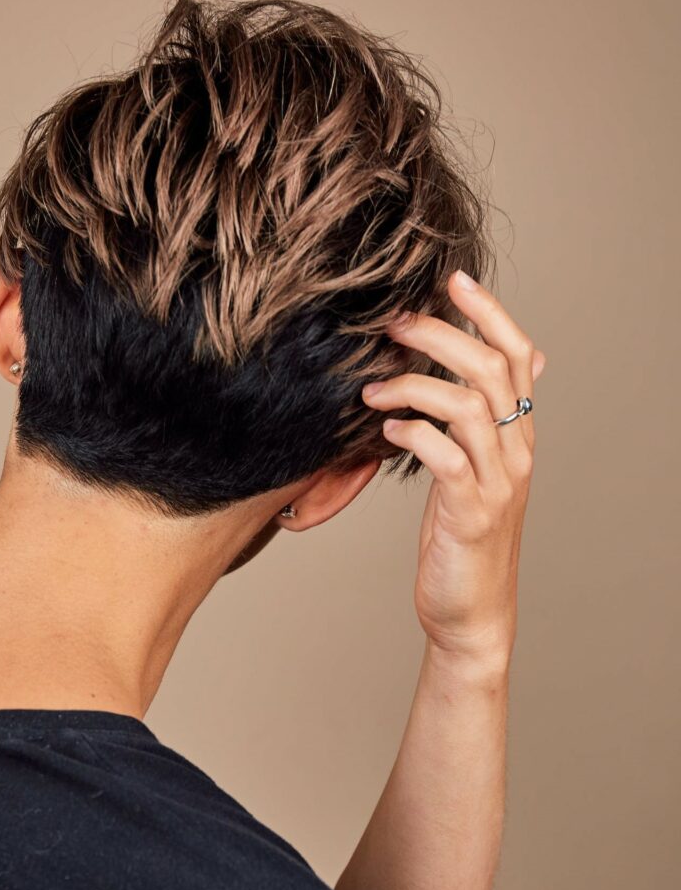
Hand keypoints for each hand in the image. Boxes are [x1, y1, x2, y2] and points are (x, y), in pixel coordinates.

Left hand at [360, 270, 545, 667]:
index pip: (517, 356)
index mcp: (515, 433)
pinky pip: (445, 456)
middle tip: (393, 324)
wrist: (470, 610)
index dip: (489, 313)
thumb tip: (475, 379)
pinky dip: (412, 433)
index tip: (451, 279)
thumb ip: (476, 423)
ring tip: (371, 390)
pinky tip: (383, 430)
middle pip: (489, 369)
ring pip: (467, 405)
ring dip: (413, 386)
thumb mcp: (473, 470)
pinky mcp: (471, 512)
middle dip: (438, 335)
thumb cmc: (461, 535)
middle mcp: (515, 450)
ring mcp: (497, 482)